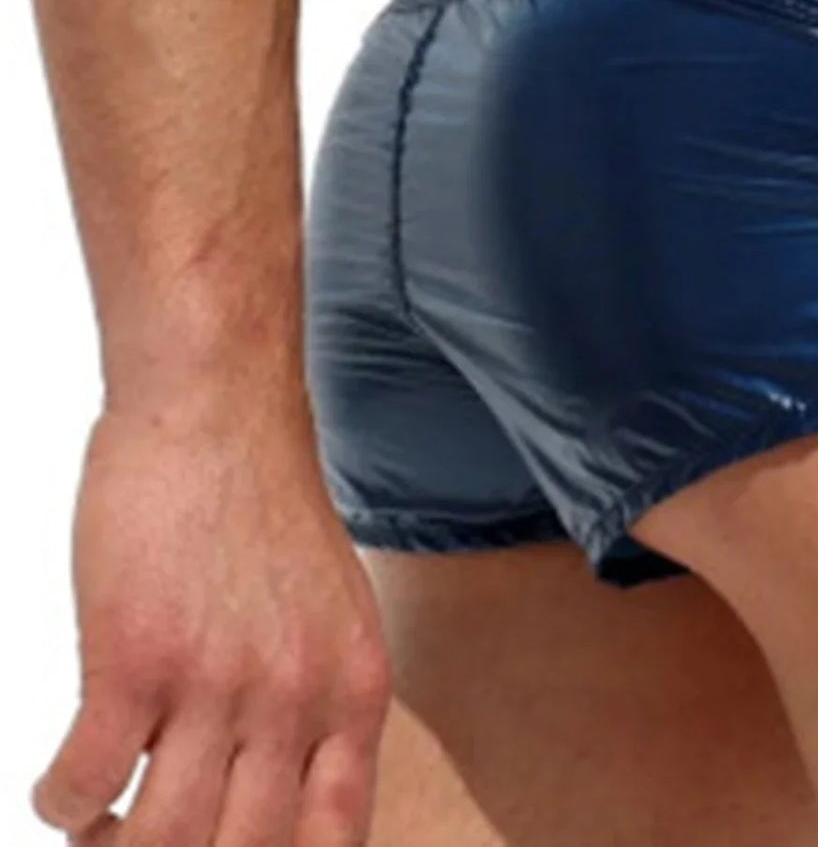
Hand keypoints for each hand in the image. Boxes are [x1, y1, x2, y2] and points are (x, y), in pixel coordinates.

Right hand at [33, 390, 391, 845]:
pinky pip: (83, 786)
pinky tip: (65, 779)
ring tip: (103, 828)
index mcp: (355, 692)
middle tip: (147, 843)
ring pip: (161, 844)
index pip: (334, 842)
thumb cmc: (265, 514)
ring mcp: (217, 682)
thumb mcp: (333, 613)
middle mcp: (297, 698)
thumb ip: (317, 705)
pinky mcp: (134, 657)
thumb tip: (272, 798)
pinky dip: (62, 802)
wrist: (220, 413)